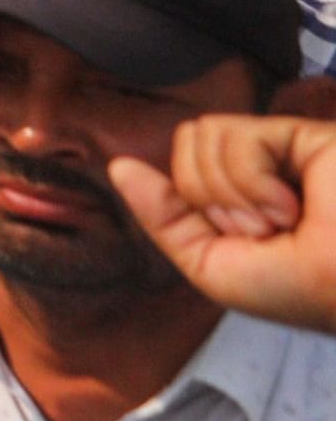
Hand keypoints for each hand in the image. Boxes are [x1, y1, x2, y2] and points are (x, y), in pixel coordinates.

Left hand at [113, 114, 335, 332]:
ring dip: (231, 192)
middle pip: (182, 150)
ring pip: (198, 136)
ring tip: (279, 219)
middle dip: (207, 198)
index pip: (174, 177)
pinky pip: (230, 133)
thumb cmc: (298, 289)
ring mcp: (278, 150)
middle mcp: (256, 174)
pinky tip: (292, 203)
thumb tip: (120, 166)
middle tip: (260, 231)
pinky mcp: (300, 131)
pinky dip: (251, 178)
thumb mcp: (213, 268)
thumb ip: (164, 218)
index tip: (235, 240)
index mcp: (236, 205)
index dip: (185, 208)